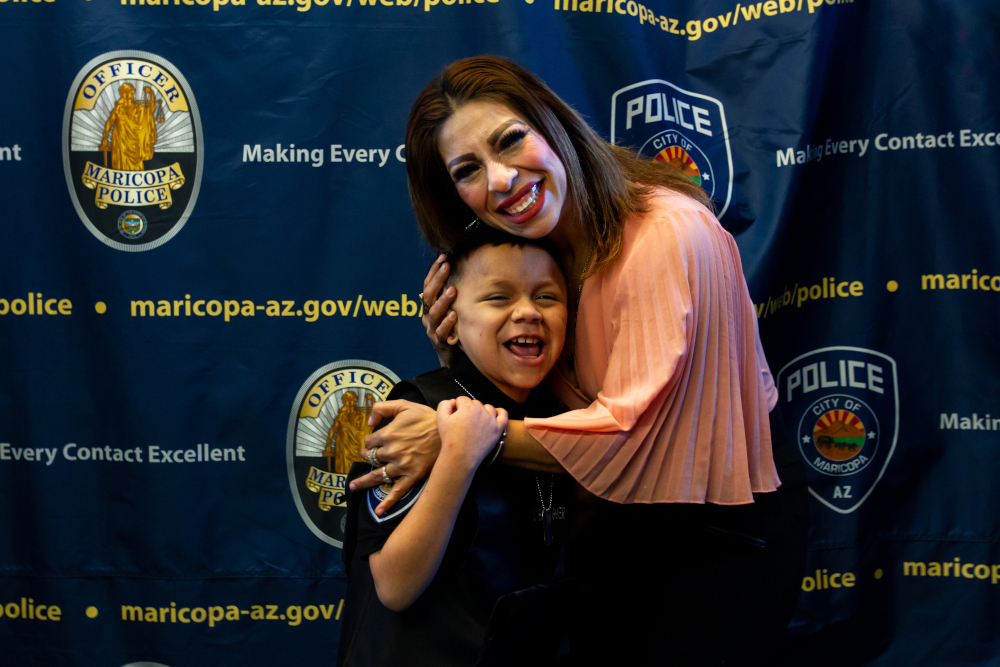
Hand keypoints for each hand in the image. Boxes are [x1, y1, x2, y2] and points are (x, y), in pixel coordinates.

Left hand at [354, 400, 440, 514]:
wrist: (451, 433)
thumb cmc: (428, 418)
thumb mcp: (404, 405)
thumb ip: (382, 408)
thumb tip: (369, 422)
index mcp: (388, 434)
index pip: (369, 442)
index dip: (370, 441)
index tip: (373, 441)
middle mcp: (392, 452)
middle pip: (372, 458)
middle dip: (367, 456)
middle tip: (366, 456)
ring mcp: (402, 466)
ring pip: (378, 475)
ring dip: (364, 481)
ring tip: (354, 485)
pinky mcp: (413, 476)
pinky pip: (397, 491)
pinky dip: (387, 502)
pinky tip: (379, 511)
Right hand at [421, 255, 456, 367]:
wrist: (451, 358)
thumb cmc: (453, 330)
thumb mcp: (451, 309)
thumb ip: (452, 295)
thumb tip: (462, 272)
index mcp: (429, 307)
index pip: (428, 285)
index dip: (434, 271)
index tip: (443, 257)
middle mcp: (428, 316)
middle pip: (429, 296)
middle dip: (437, 280)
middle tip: (447, 267)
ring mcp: (432, 330)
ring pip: (433, 314)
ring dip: (443, 301)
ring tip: (453, 290)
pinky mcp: (439, 343)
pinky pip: (441, 332)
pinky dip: (446, 323)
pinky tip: (454, 315)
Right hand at [436, 396, 507, 469]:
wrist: (461, 457)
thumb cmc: (450, 438)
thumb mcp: (440, 418)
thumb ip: (445, 404)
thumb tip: (453, 401)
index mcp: (467, 407)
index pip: (462, 399)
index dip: (457, 407)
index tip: (454, 416)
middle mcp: (481, 410)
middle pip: (475, 403)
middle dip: (468, 409)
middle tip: (464, 422)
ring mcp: (491, 419)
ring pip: (488, 408)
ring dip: (482, 411)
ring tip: (476, 422)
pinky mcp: (498, 429)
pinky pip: (504, 415)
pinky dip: (500, 412)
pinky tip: (495, 415)